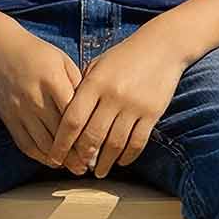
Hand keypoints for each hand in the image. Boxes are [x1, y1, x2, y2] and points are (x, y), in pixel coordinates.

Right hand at [0, 24, 83, 167]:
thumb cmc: (35, 52)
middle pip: (59, 134)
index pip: (73, 116)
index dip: (86, 135)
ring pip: (43, 144)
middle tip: (90, 165)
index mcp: (53, 81)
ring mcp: (20, 110)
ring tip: (73, 167)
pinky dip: (39, 156)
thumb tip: (93, 111)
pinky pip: (24, 143)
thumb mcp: (62, 60)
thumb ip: (77, 84)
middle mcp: (36, 98)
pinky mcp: (8, 117)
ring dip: (59, 159)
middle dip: (76, 153)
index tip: (98, 147)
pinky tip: (52, 160)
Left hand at [48, 27, 185, 177]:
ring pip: (115, 144)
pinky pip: (138, 142)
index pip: (73, 120)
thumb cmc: (125, 56)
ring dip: (105, 162)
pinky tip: (121, 161)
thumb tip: (69, 119)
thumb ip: (83, 89)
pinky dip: (128, 156)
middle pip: (92, 136)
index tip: (55, 157)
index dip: (62, 143)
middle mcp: (113, 96)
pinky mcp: (153, 113)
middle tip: (76, 168)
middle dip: (82, 157)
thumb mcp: (98, 66)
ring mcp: (134, 106)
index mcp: (95, 83)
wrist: (163, 46)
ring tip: (99, 172)